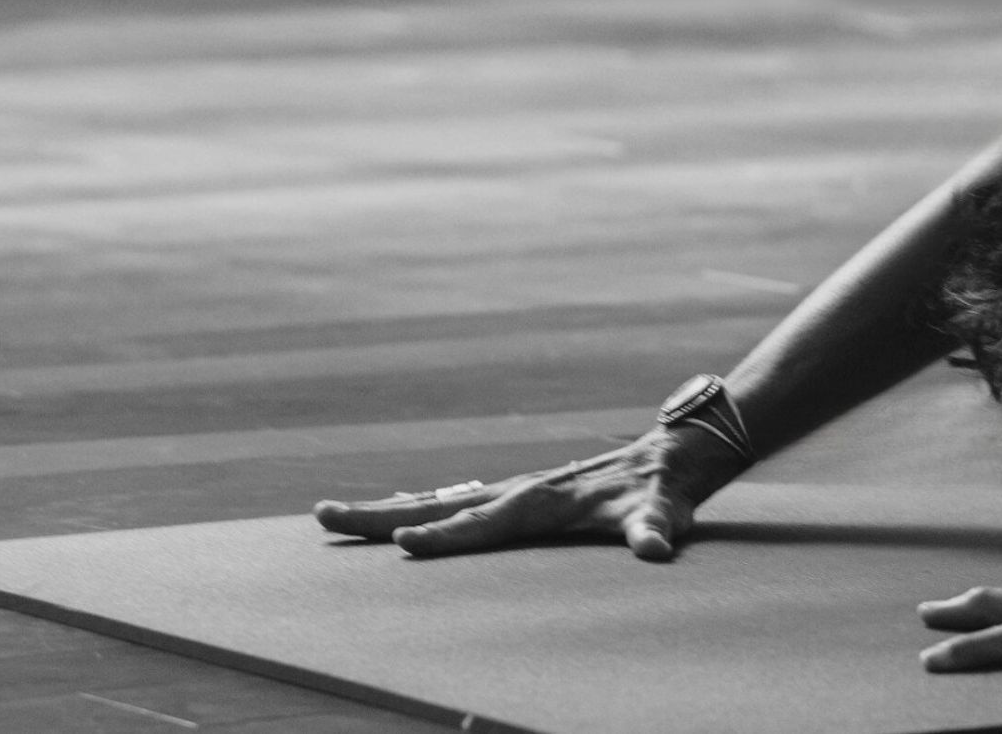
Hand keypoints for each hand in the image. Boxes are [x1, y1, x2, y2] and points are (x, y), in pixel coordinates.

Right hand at [311, 425, 743, 559]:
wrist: (677, 452)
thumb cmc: (667, 491)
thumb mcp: (665, 513)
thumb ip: (656, 530)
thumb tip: (656, 548)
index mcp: (542, 502)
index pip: (484, 524)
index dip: (447, 536)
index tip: (405, 543)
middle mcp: (521, 491)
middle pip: (440, 505)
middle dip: (382, 515)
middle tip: (323, 515)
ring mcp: (518, 490)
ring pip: (441, 500)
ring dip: (389, 509)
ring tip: (336, 515)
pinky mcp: (523, 493)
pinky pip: (459, 502)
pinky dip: (421, 507)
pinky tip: (399, 515)